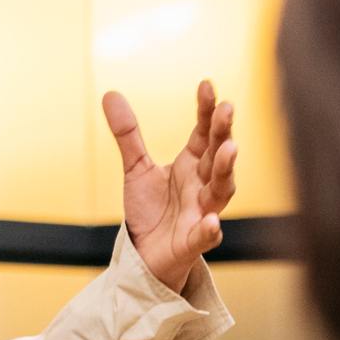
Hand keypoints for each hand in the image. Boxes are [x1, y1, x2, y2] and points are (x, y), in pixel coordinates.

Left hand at [106, 80, 237, 294]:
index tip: (207, 85)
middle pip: (218, 155)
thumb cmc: (151, 211)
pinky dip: (210, 229)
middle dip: (223, 132)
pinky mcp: (194, 241)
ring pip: (221, 190)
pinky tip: (212, 221)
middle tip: (227, 109)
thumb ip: (128, 134)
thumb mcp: (136, 168)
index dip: (206, 110)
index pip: (204, 133)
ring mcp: (202, 212)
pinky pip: (206, 235)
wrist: (146, 255)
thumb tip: (110, 94)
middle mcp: (203, 184)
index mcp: (193, 164)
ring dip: (227, 170)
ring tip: (230, 149)